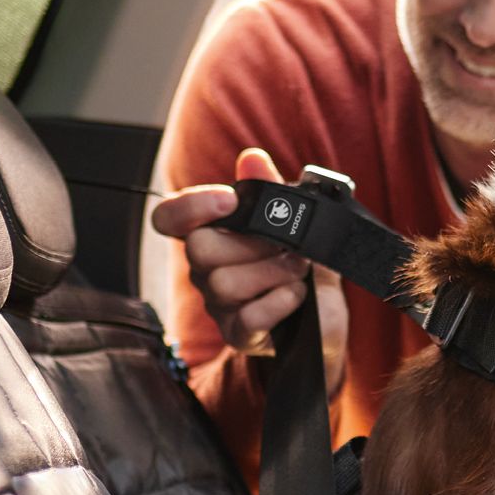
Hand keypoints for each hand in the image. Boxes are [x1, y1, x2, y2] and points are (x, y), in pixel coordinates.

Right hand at [151, 149, 348, 386]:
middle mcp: (206, 269)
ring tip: (299, 272)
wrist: (325, 319)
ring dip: (275, 273)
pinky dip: (280, 302)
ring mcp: (219, 305)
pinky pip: (248, 317)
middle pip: (199, 249)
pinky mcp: (238, 334)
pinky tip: (297, 296)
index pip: (169, 217)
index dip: (190, 206)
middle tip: (287, 247)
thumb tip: (252, 160)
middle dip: (253, 244)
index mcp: (214, 235)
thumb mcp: (296, 225)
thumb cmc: (301, 267)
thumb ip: (273, 192)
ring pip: (225, 284)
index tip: (229, 200)